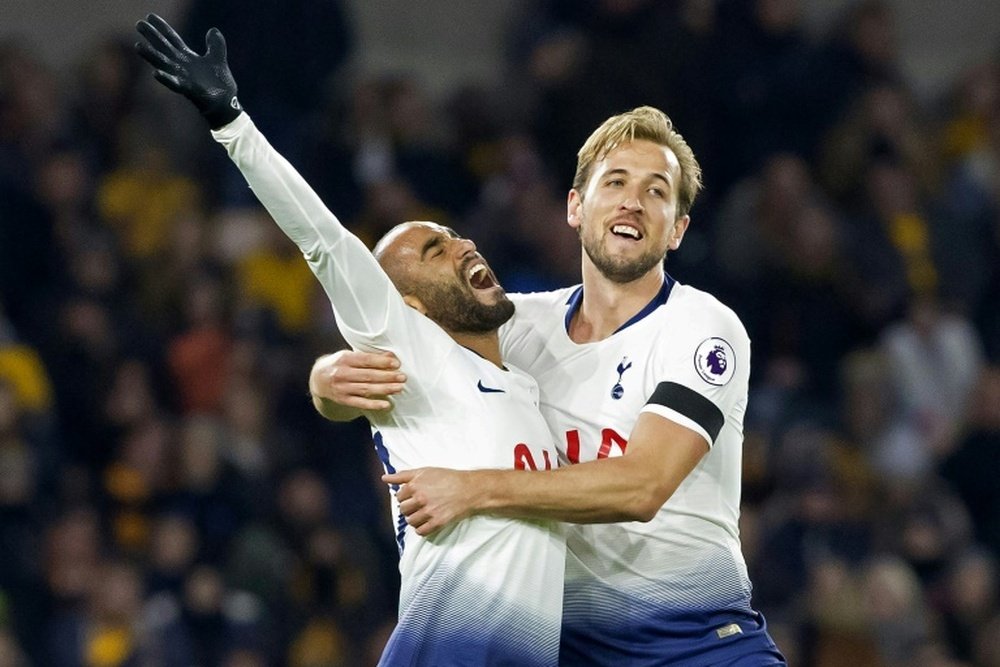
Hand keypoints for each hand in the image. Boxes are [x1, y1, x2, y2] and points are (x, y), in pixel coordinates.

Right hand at [135, 13, 241, 127]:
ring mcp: (183, 77)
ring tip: (138, 46)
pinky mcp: (188, 90)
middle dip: (152, 37)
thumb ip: (216, 44)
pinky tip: (155, 73)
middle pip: (164, 48)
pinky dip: (166, 78)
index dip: (162, 27)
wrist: (227, 104)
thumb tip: (213, 30)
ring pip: (163, 64)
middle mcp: (181, 66)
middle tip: (139, 24)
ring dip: (151, 56)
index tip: (149, 16)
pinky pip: (174, 84)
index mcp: (187, 57)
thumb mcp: (218, 59)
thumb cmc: (220, 84)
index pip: (172, 39)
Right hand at [310, 350, 405, 411]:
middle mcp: (341, 374)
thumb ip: (368, 357)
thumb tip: (391, 356)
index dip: (382, 362)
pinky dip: (374, 404)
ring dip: (385, 389)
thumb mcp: (349, 356)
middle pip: (368, 376)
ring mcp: (342, 388)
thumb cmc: (339, 364)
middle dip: (387, 376)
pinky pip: (360, 403)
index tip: (397, 363)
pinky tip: (387, 404)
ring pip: (366, 389)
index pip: (366, 360)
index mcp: (344, 359)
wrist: (317, 379)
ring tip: (399, 388)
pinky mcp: (343, 400)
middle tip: (403, 377)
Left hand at [383, 468, 479, 535]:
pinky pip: (421, 531)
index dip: (405, 497)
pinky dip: (422, 529)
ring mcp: (428, 511)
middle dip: (409, 508)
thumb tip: (384, 478)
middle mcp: (420, 499)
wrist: (469, 489)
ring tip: (423, 514)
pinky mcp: (437, 522)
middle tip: (419, 505)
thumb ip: (402, 475)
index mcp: (415, 485)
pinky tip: (427, 522)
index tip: (413, 497)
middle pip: (403, 510)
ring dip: (415, 519)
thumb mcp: (425, 471)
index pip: (399, 497)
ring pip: (411, 521)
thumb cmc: (448, 477)